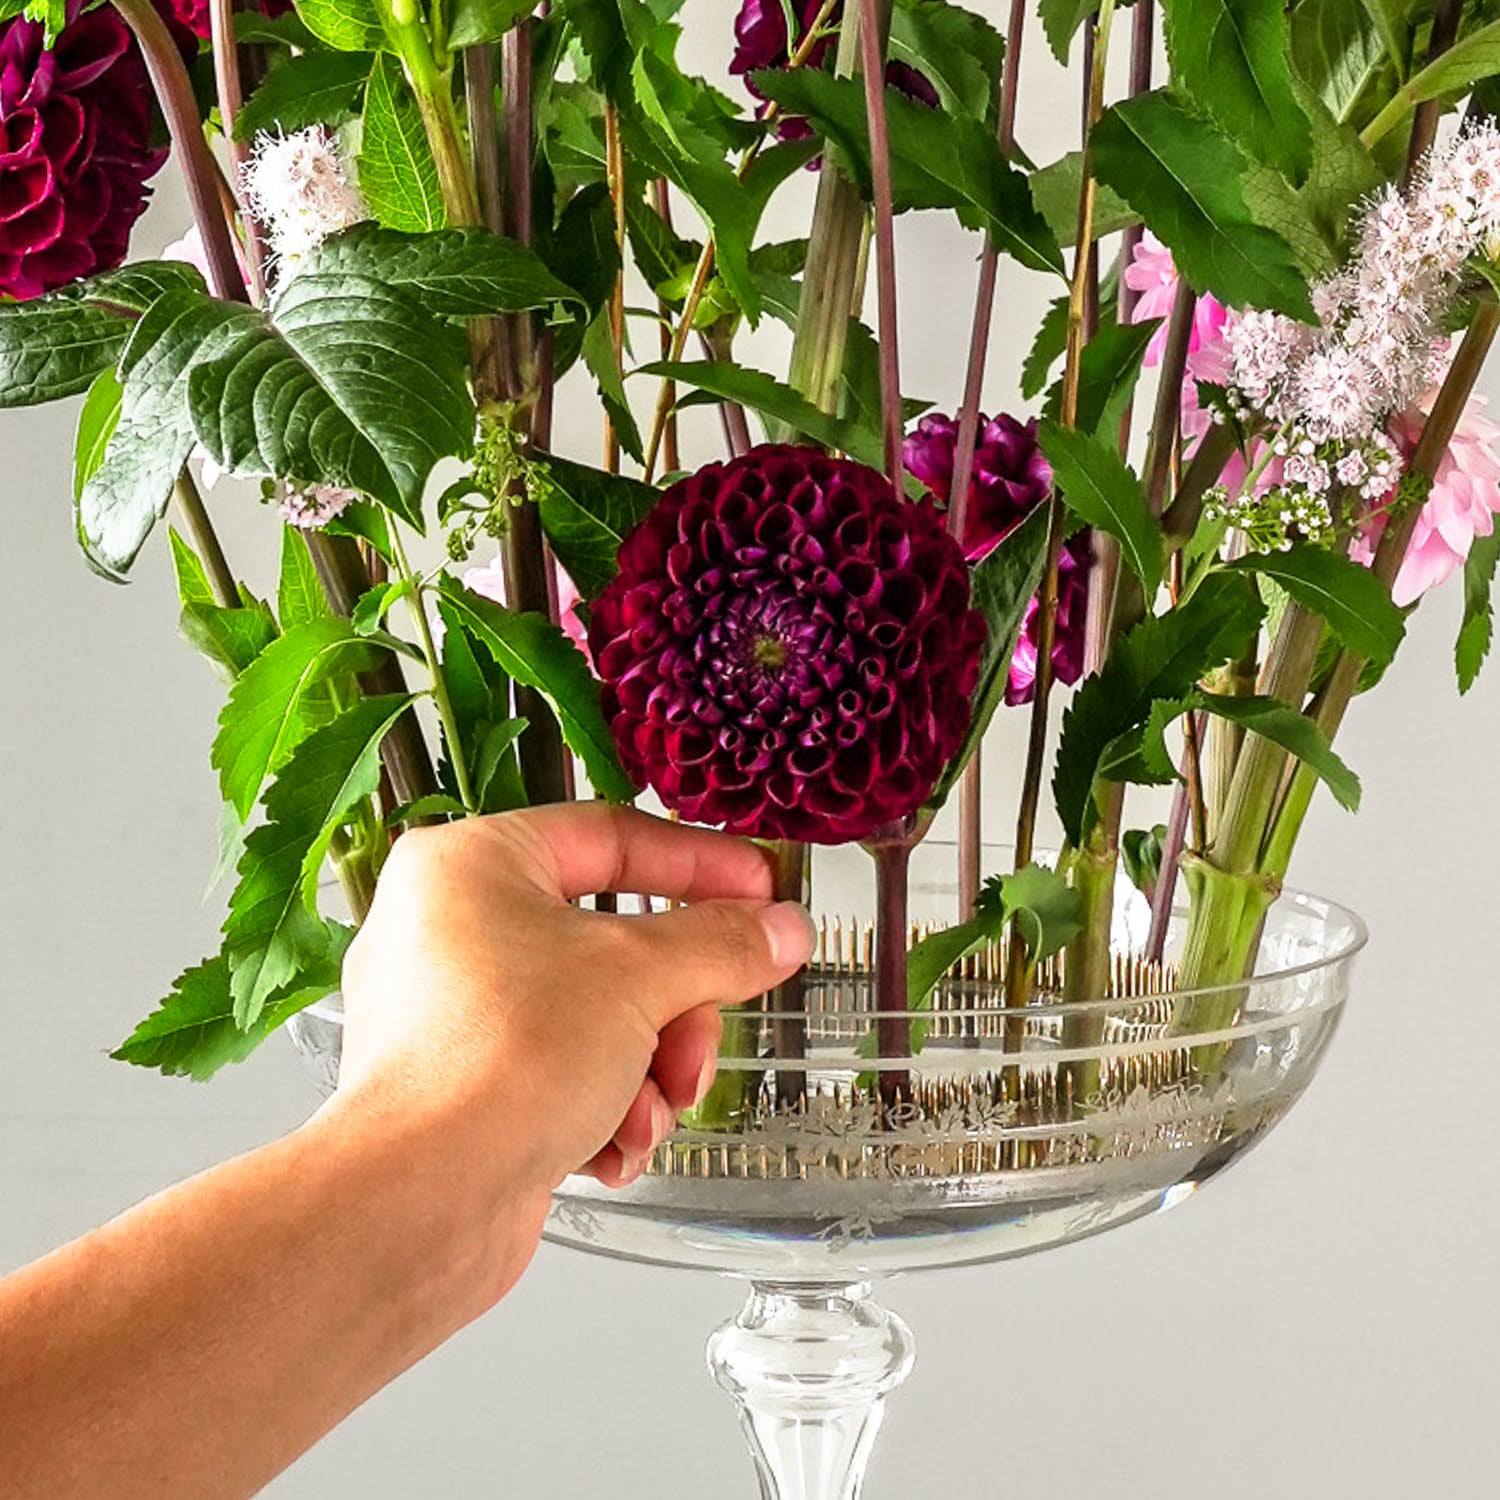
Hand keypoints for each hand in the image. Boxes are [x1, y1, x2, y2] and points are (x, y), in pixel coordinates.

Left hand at [333, 804, 815, 1198]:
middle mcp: (452, 932)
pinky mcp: (468, 1092)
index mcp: (472, 867)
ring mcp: (457, 1017)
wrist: (419, 1204)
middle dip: (677, 1006)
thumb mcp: (639, 978)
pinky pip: (567, 1076)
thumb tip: (775, 928)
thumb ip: (721, 943)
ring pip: (601, 1018)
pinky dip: (606, 1110)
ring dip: (649, 1070)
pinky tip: (610, 1144)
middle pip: (616, 943)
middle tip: (702, 1036)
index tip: (759, 889)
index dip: (699, 863)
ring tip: (647, 1107)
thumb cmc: (491, 1064)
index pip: (611, 836)